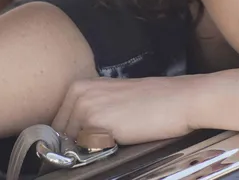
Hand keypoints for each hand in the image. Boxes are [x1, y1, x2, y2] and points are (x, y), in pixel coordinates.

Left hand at [51, 76, 199, 144]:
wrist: (179, 100)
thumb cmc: (153, 101)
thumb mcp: (114, 98)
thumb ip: (90, 110)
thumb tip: (72, 137)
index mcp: (80, 85)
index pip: (58, 122)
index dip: (71, 137)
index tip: (88, 141)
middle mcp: (78, 93)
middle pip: (60, 133)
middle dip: (77, 143)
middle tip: (106, 141)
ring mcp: (84, 107)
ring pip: (70, 144)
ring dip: (87, 149)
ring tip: (114, 139)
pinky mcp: (95, 124)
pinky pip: (84, 150)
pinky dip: (97, 153)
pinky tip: (118, 141)